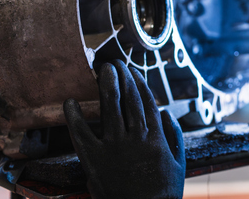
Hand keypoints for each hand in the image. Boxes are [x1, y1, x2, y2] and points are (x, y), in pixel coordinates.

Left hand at [64, 61, 185, 198]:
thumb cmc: (162, 193)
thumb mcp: (179, 163)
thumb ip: (173, 136)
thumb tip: (166, 112)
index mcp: (156, 137)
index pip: (146, 101)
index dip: (138, 82)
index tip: (132, 70)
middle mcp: (135, 137)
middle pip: (128, 98)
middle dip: (122, 77)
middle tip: (114, 63)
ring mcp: (114, 147)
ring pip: (109, 108)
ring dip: (106, 86)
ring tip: (102, 70)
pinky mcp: (94, 160)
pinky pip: (81, 133)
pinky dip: (74, 116)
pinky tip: (70, 102)